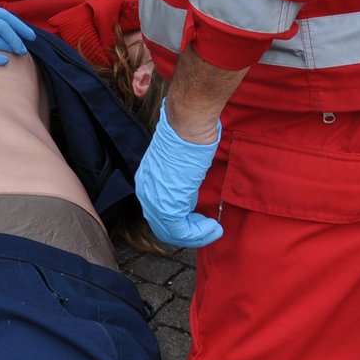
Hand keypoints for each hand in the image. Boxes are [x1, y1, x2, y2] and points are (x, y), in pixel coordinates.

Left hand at [135, 101, 223, 247]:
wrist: (188, 125)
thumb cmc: (189, 134)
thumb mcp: (181, 161)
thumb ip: (180, 180)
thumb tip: (190, 190)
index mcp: (146, 180)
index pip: (158, 213)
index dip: (181, 221)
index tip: (200, 220)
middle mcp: (146, 192)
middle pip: (163, 227)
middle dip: (189, 232)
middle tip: (208, 228)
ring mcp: (155, 200)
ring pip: (172, 233)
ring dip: (197, 234)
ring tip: (214, 229)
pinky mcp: (168, 205)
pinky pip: (182, 231)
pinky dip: (200, 233)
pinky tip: (214, 226)